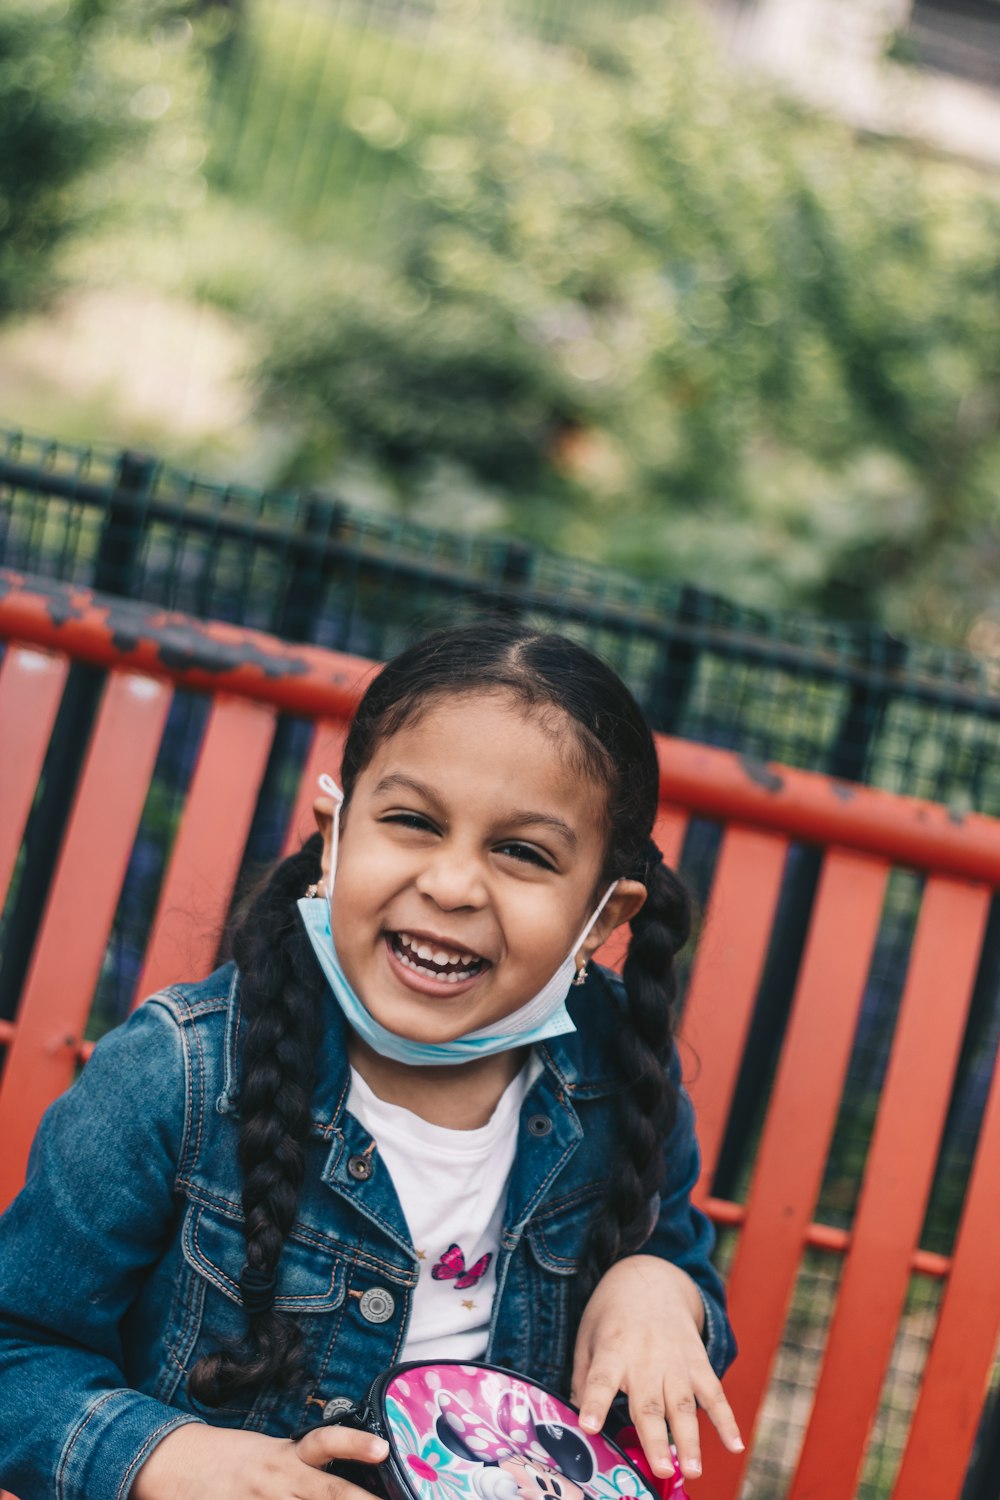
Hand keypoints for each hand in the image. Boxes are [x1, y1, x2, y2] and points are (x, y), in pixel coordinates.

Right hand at [131, 1417, 388, 1499]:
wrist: (176, 1462)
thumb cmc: (236, 1460)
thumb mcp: (275, 1454)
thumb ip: (310, 1468)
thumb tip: (357, 1482)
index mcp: (289, 1455)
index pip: (328, 1444)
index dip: (356, 1446)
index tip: (383, 1449)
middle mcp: (277, 1478)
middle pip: (327, 1491)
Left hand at [571, 1255, 742, 1483]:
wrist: (650, 1279)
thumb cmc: (612, 1316)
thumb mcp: (587, 1337)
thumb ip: (583, 1380)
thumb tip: (575, 1421)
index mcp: (612, 1351)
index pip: (600, 1380)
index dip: (594, 1403)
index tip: (590, 1427)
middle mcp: (645, 1357)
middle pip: (649, 1402)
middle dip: (655, 1438)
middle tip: (660, 1469)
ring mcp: (675, 1360)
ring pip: (683, 1404)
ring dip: (690, 1439)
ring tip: (692, 1470)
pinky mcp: (697, 1361)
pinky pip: (714, 1393)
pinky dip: (726, 1420)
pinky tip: (734, 1445)